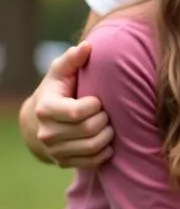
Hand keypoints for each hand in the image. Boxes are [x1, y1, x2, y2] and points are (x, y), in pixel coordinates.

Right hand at [31, 43, 113, 167]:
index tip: (98, 100)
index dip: (95, 105)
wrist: (42, 121)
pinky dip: (105, 152)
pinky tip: (106, 141)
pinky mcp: (63, 162)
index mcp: (46, 109)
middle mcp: (47, 132)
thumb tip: (87, 46)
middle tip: (106, 113)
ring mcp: (54, 150)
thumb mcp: (61, 72)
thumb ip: (73, 59)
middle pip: (88, 130)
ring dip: (107, 136)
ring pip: (92, 147)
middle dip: (104, 119)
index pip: (77, 113)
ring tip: (108, 125)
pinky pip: (92, 162)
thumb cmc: (59, 90)